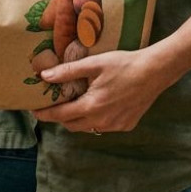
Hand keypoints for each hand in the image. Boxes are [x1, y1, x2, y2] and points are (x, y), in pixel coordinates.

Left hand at [31, 49, 169, 134]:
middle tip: (55, 104)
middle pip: (72, 125)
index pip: (61, 115)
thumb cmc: (124, 64)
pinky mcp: (127, 125)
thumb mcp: (94, 63)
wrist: (155, 71)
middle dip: (60, 117)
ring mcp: (116, 125)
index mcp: (92, 106)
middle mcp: (102, 121)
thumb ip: (68, 71)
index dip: (45, 114)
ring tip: (76, 103)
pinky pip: (104, 126)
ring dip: (79, 119)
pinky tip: (98, 104)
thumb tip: (44, 76)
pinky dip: (96, 119)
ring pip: (89, 128)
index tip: (34, 111)